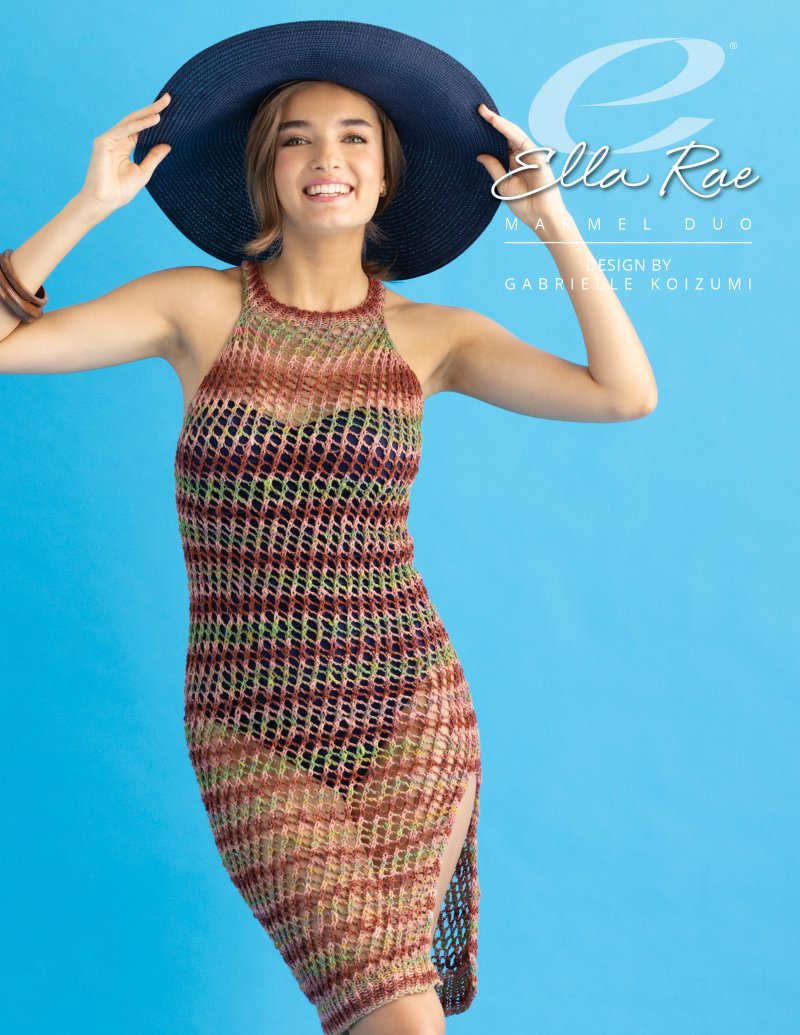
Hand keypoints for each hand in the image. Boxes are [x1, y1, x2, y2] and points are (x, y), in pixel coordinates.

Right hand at [77, 94, 172, 213]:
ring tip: (164, 106)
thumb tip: (168, 145)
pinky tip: (155, 120)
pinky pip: (126, 129)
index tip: (169, 109)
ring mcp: (109, 139)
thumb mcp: (143, 172)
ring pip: (131, 121)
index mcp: (124, 146)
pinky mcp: (104, 141)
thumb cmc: (120, 191)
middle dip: (152, 109)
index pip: (141, 128)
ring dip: (148, 113)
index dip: (153, 118)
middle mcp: (116, 139)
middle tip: (168, 98)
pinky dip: (141, 124)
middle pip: (137, 120)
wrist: (104, 202)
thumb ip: (153, 157)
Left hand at [475, 102, 567, 232]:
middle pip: (506, 134)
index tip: (475, 120)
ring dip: (498, 122)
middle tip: (477, 108)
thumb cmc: (524, 204)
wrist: (540, 217)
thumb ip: (494, 167)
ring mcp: (530, 153)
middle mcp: (522, 155)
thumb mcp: (502, 184)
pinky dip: (507, 130)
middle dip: (492, 121)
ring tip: (483, 112)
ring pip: (512, 132)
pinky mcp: (536, 155)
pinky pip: (520, 138)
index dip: (489, 132)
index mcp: (514, 162)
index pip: (500, 143)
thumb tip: (479, 154)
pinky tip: (495, 122)